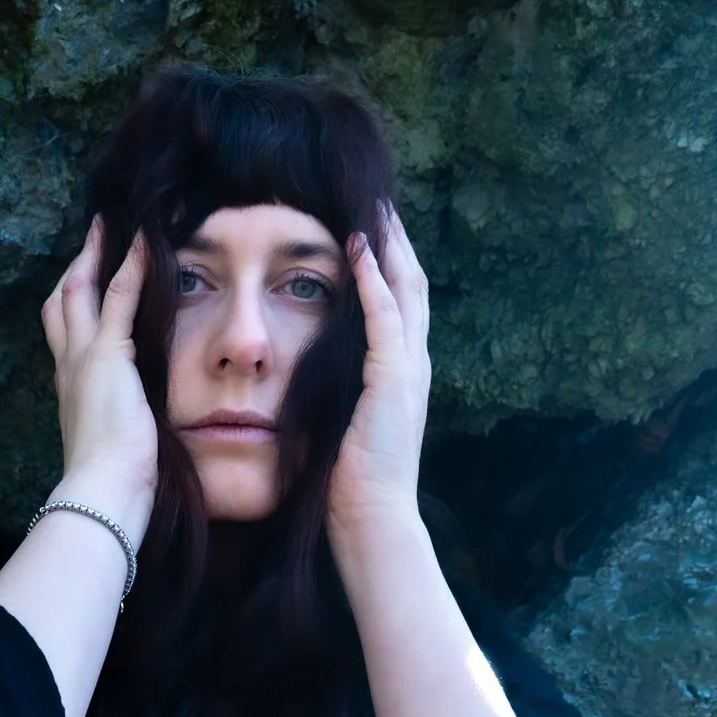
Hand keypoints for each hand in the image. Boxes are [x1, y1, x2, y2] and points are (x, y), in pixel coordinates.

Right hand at [40, 217, 158, 526]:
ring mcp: (84, 358)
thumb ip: (121, 422)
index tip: (85, 286)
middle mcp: (69, 367)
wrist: (101, 489)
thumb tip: (137, 427)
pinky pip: (119, 297)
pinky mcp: (108, 354)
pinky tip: (145, 240)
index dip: (74, 307)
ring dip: (96, 255)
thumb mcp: (114, 443)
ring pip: (80, 291)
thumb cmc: (113, 481)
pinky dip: (132, 266)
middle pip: (60, 304)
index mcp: (70, 389)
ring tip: (112, 227)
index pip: (64, 336)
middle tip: (92, 239)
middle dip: (75, 269)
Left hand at [329, 202, 431, 536]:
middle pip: (411, 282)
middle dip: (395, 239)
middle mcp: (412, 363)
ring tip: (372, 206)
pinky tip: (358, 251)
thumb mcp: (339, 418)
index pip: (398, 300)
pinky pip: (386, 319)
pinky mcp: (394, 381)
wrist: (370, 518)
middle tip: (378, 198)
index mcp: (399, 371)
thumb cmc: (346, 479)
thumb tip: (304, 365)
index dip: (386, 260)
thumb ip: (333, 386)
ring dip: (389, 246)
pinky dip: (373, 282)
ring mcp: (409, 370)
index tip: (368, 224)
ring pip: (406, 289)